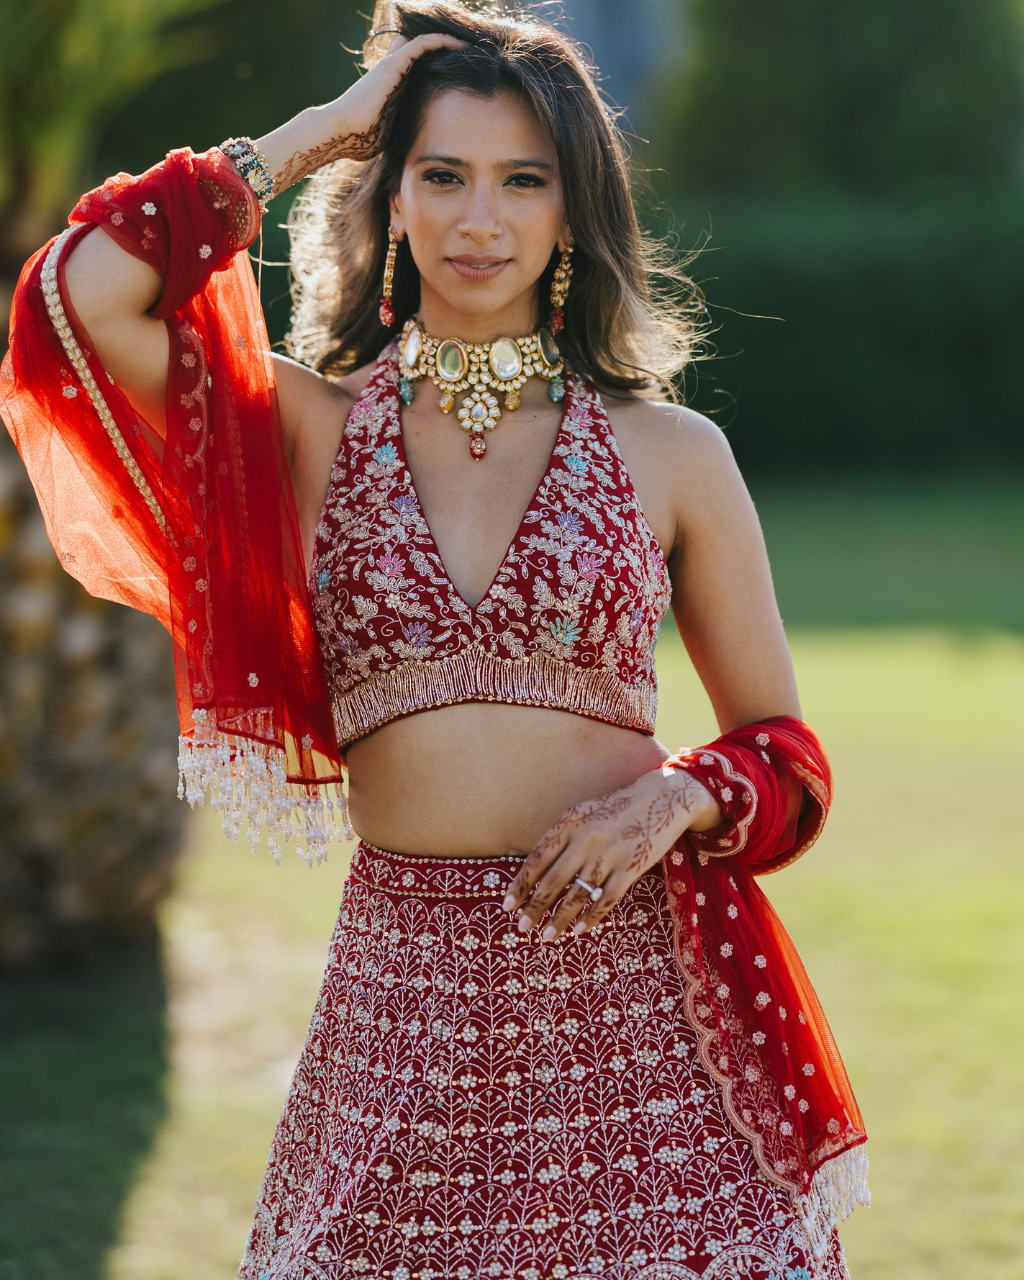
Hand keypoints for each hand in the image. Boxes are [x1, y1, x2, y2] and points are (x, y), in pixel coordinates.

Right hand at [256, 33, 465, 194]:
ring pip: (424, 41)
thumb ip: (399, 138)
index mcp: (392, 88)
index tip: (458, 72)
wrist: (341, 133)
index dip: (435, 64)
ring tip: (470, 44)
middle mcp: (393, 72)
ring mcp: (392, 66)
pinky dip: (440, 41)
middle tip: (468, 51)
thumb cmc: (358, 142)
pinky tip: (459, 43)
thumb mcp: (386, 139)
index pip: (416, 67)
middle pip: (420, 48)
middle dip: (443, 46)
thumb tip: (410, 161)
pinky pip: (422, 45)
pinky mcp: (393, 65)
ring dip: (447, 41)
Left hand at [502, 766, 720, 941]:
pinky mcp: (631, 868)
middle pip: (554, 880)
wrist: (661, 799)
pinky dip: (590, 916)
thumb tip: (536, 873)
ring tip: (546, 935)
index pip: (538, 858)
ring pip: (578, 894)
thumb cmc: (615, 808)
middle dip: (534, 907)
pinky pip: (606, 899)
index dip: (521, 884)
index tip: (508, 905)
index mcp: (570, 822)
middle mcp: (587, 839)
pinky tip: (578, 930)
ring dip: (559, 918)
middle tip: (522, 927)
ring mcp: (610, 854)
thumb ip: (561, 838)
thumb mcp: (582, 813)